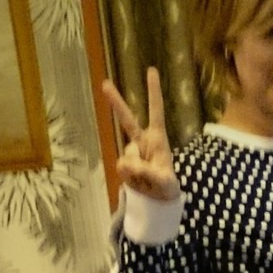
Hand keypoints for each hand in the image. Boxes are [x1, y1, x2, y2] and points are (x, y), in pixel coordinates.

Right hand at [102, 67, 179, 200]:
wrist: (158, 201)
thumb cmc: (168, 187)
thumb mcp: (164, 181)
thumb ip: (147, 172)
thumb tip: (124, 164)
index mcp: (158, 138)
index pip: (156, 111)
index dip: (153, 92)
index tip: (151, 70)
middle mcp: (142, 141)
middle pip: (127, 119)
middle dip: (116, 102)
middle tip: (105, 83)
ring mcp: (132, 152)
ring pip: (126, 157)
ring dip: (136, 171)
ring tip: (148, 181)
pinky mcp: (124, 164)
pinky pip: (122, 169)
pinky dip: (130, 178)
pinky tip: (139, 183)